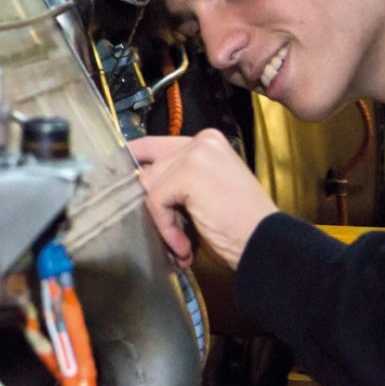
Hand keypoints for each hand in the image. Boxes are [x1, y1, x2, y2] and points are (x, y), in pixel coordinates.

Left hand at [129, 130, 277, 268]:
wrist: (267, 242)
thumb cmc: (241, 225)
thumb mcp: (206, 192)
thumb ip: (178, 179)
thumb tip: (138, 183)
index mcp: (207, 142)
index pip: (153, 145)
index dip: (133, 162)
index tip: (117, 175)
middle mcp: (201, 141)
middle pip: (148, 170)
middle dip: (156, 206)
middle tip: (176, 237)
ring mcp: (195, 154)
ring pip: (149, 187)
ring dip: (163, 222)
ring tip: (183, 244)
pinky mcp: (188, 173)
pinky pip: (155, 201)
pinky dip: (166, 228)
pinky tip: (185, 245)